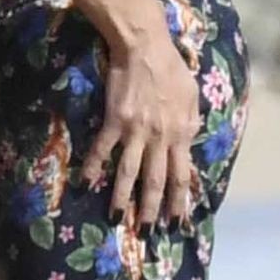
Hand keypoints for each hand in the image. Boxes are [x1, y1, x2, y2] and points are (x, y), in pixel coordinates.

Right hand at [80, 1, 200, 230]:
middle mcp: (161, 137)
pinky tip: (86, 182)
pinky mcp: (115, 120)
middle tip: (147, 232)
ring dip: (122, 198)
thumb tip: (190, 141)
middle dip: (151, 210)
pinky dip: (94, 167)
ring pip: (129, 172)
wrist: (146, 46)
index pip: (182, 176)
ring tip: (116, 218)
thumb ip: (191, 123)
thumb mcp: (193, 97)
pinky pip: (103, 149)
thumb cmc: (172, 68)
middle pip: (156, 181)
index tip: (177, 222)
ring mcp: (136, 131)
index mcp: (182, 133)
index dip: (179, 201)